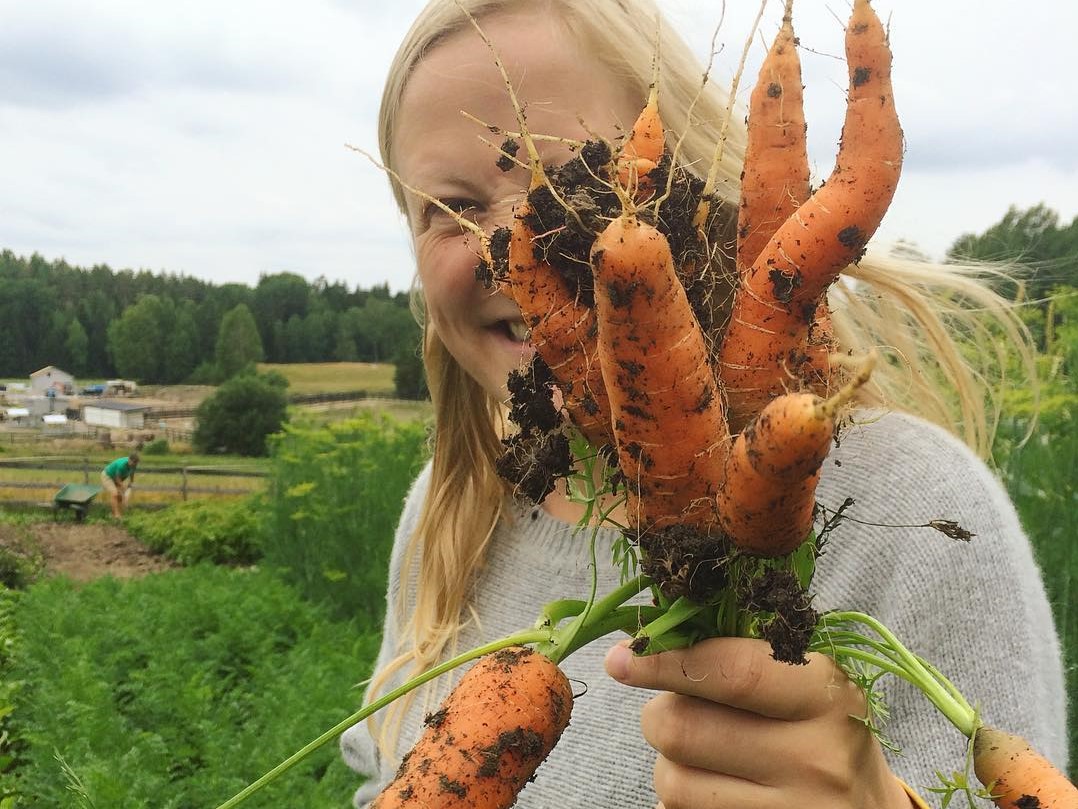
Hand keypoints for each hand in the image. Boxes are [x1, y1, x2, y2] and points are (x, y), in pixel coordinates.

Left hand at [605, 637, 910, 808]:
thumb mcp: (809, 682)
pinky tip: (714, 787)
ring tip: (703, 753)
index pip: (729, 671)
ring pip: (672, 779)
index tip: (622, 656)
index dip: (663, 659)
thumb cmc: (822, 729)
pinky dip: (681, 798)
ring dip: (669, 761)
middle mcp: (814, 758)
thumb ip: (742, 653)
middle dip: (660, 713)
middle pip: (682, 727)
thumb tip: (648, 639)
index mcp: (825, 694)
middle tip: (678, 710)